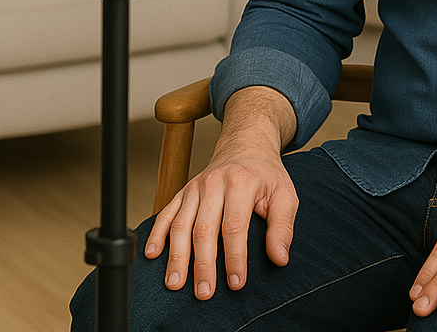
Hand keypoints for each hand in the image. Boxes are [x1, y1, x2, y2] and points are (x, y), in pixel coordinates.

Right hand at [144, 86, 298, 299]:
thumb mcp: (285, 195)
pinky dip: (156, 233)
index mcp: (241, 183)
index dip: (234, 257)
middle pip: (204, 228)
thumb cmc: (266, 175)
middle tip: (204, 292)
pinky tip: (152, 254)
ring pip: (181, 224)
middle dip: (203, 264)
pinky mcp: (183, 191)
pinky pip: (166, 213)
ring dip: (177, 256)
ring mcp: (195, 187)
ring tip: (175, 284)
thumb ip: (282, 226)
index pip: (234, 226)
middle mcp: (214, 183)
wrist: (246, 145)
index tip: (236, 283)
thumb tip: (279, 258)